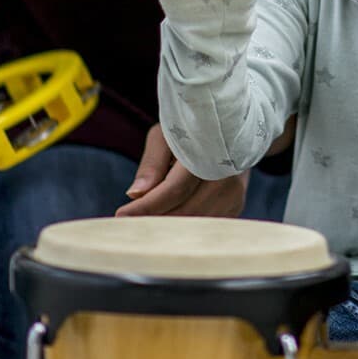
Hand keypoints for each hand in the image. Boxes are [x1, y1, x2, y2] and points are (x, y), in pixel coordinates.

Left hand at [116, 124, 248, 216]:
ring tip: (143, 225)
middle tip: (127, 225)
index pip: (174, 189)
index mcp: (208, 151)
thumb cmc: (192, 131)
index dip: (146, 206)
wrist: (232, 129)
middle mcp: (227, 175)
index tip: (120, 216)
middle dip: (154, 220)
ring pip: (195, 223)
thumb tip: (135, 195)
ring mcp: (236, 193)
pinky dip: (184, 228)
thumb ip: (152, 163)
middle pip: (185, 211)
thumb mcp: (167, 135)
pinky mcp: (237, 206)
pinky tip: (167, 223)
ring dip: (168, 228)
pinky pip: (206, 226)